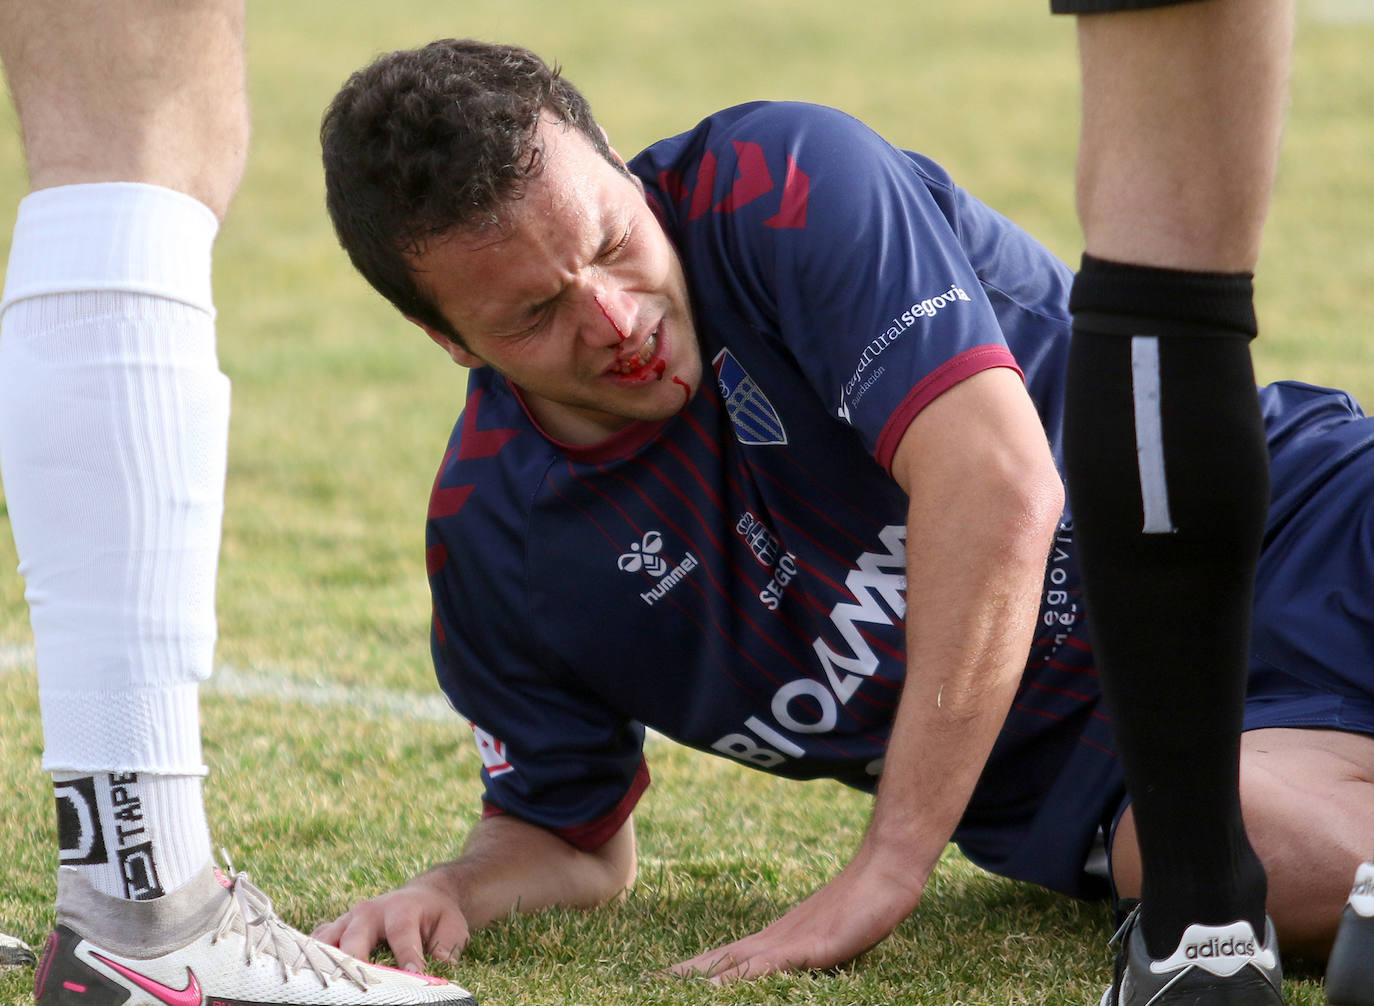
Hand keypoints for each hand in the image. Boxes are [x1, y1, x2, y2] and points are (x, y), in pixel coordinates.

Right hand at [311, 881, 469, 973]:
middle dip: (354, 964)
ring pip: (328, 940)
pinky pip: (318, 942)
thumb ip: (448, 947)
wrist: (423, 895)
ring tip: (328, 985)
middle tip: (357, 987)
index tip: (412, 975)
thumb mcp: (453, 927)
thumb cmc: (438, 916)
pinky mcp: (337, 928)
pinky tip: (310, 977)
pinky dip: (312, 957)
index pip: (400, 934)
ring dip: (325, 962)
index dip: (404, 955)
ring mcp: (349, 919)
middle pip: (354, 939)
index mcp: (401, 908)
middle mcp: (370, 911)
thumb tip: (441, 967)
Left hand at [668, 855, 920, 981]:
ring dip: (701, 982)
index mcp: (772, 942)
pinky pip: (767, 969)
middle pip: (716, 963)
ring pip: (733, 968)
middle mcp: (771, 941)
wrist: (885, 871)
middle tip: (645, 987)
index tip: (658, 983)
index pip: (722, 961)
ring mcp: (787, 943)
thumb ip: (803, 958)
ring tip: (668, 990)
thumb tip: (783, 969)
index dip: (692, 974)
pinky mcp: (809, 948)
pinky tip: (718, 989)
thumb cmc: (861, 906)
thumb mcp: (827, 942)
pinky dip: (738, 982)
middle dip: (682, 980)